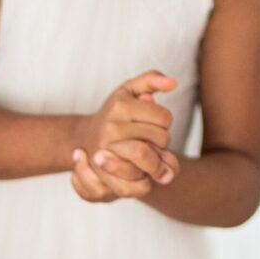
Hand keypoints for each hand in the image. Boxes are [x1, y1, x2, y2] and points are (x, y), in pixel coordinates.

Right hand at [75, 70, 177, 197]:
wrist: (86, 139)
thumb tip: (172, 83)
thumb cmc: (114, 113)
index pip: (165, 118)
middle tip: (149, 139)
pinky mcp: (106, 173)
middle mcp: (111, 128)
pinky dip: (146, 177)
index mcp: (120, 106)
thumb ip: (151, 79)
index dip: (164, 121)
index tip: (152, 122)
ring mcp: (107, 152)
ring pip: (153, 158)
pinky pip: (140, 179)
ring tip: (144, 151)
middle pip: (162, 138)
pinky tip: (141, 169)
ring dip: (155, 157)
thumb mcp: (129, 90)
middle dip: (161, 140)